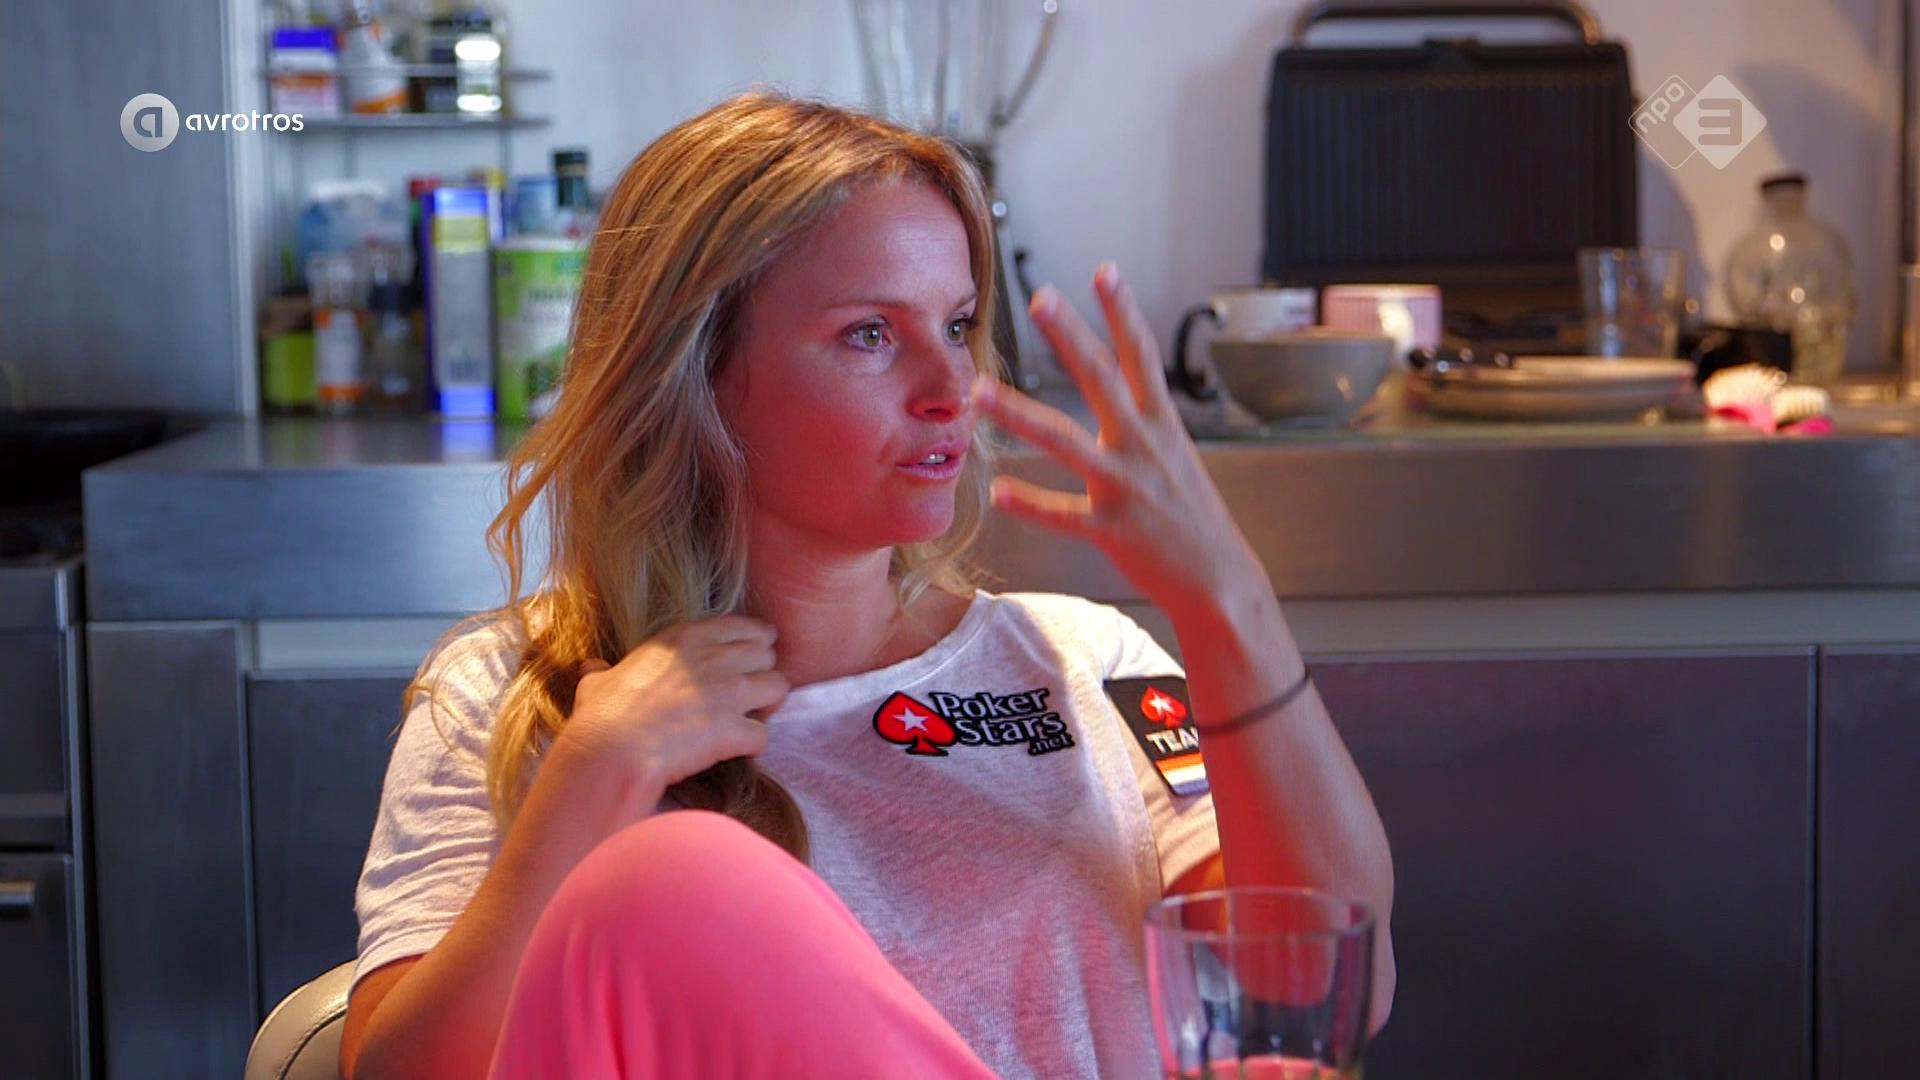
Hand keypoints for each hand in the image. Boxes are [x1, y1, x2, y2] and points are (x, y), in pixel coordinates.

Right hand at [551, 616, 789, 792]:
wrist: (612, 750)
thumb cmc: (601, 715)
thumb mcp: (598, 682)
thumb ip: (602, 671)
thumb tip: (592, 668)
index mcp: (685, 638)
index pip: (743, 627)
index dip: (755, 641)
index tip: (757, 652)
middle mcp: (714, 659)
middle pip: (767, 655)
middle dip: (763, 672)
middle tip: (752, 690)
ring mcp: (728, 693)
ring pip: (779, 687)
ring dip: (770, 703)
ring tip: (754, 716)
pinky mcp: (734, 729)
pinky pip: (764, 734)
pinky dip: (754, 744)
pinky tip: (740, 749)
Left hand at [972, 263, 1270, 627]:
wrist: (1221, 581)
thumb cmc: (1190, 517)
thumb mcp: (1175, 455)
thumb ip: (1143, 420)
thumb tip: (1120, 381)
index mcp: (1161, 425)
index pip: (1141, 356)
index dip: (1123, 312)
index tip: (1105, 269)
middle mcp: (1144, 446)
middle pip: (1101, 379)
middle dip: (1070, 336)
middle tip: (1039, 297)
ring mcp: (1127, 487)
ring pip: (1066, 442)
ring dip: (1020, 415)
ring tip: (979, 392)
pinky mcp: (1114, 530)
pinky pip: (1064, 515)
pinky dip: (1031, 504)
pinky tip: (999, 492)